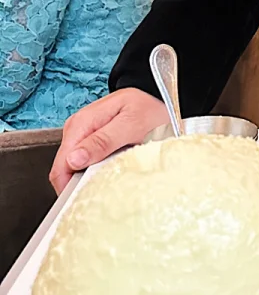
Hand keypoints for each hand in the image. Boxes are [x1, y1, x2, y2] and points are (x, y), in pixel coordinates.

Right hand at [50, 89, 167, 193]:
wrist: (160, 96)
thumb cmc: (149, 107)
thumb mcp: (131, 124)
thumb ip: (102, 141)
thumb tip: (73, 160)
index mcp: (81, 123)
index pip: (61, 165)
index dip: (70, 186)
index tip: (87, 198)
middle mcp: (77, 128)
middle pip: (65, 169)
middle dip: (81, 183)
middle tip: (106, 190)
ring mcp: (84, 134)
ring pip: (75, 168)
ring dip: (90, 178)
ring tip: (113, 179)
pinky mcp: (92, 140)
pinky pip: (87, 162)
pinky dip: (97, 170)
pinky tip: (113, 170)